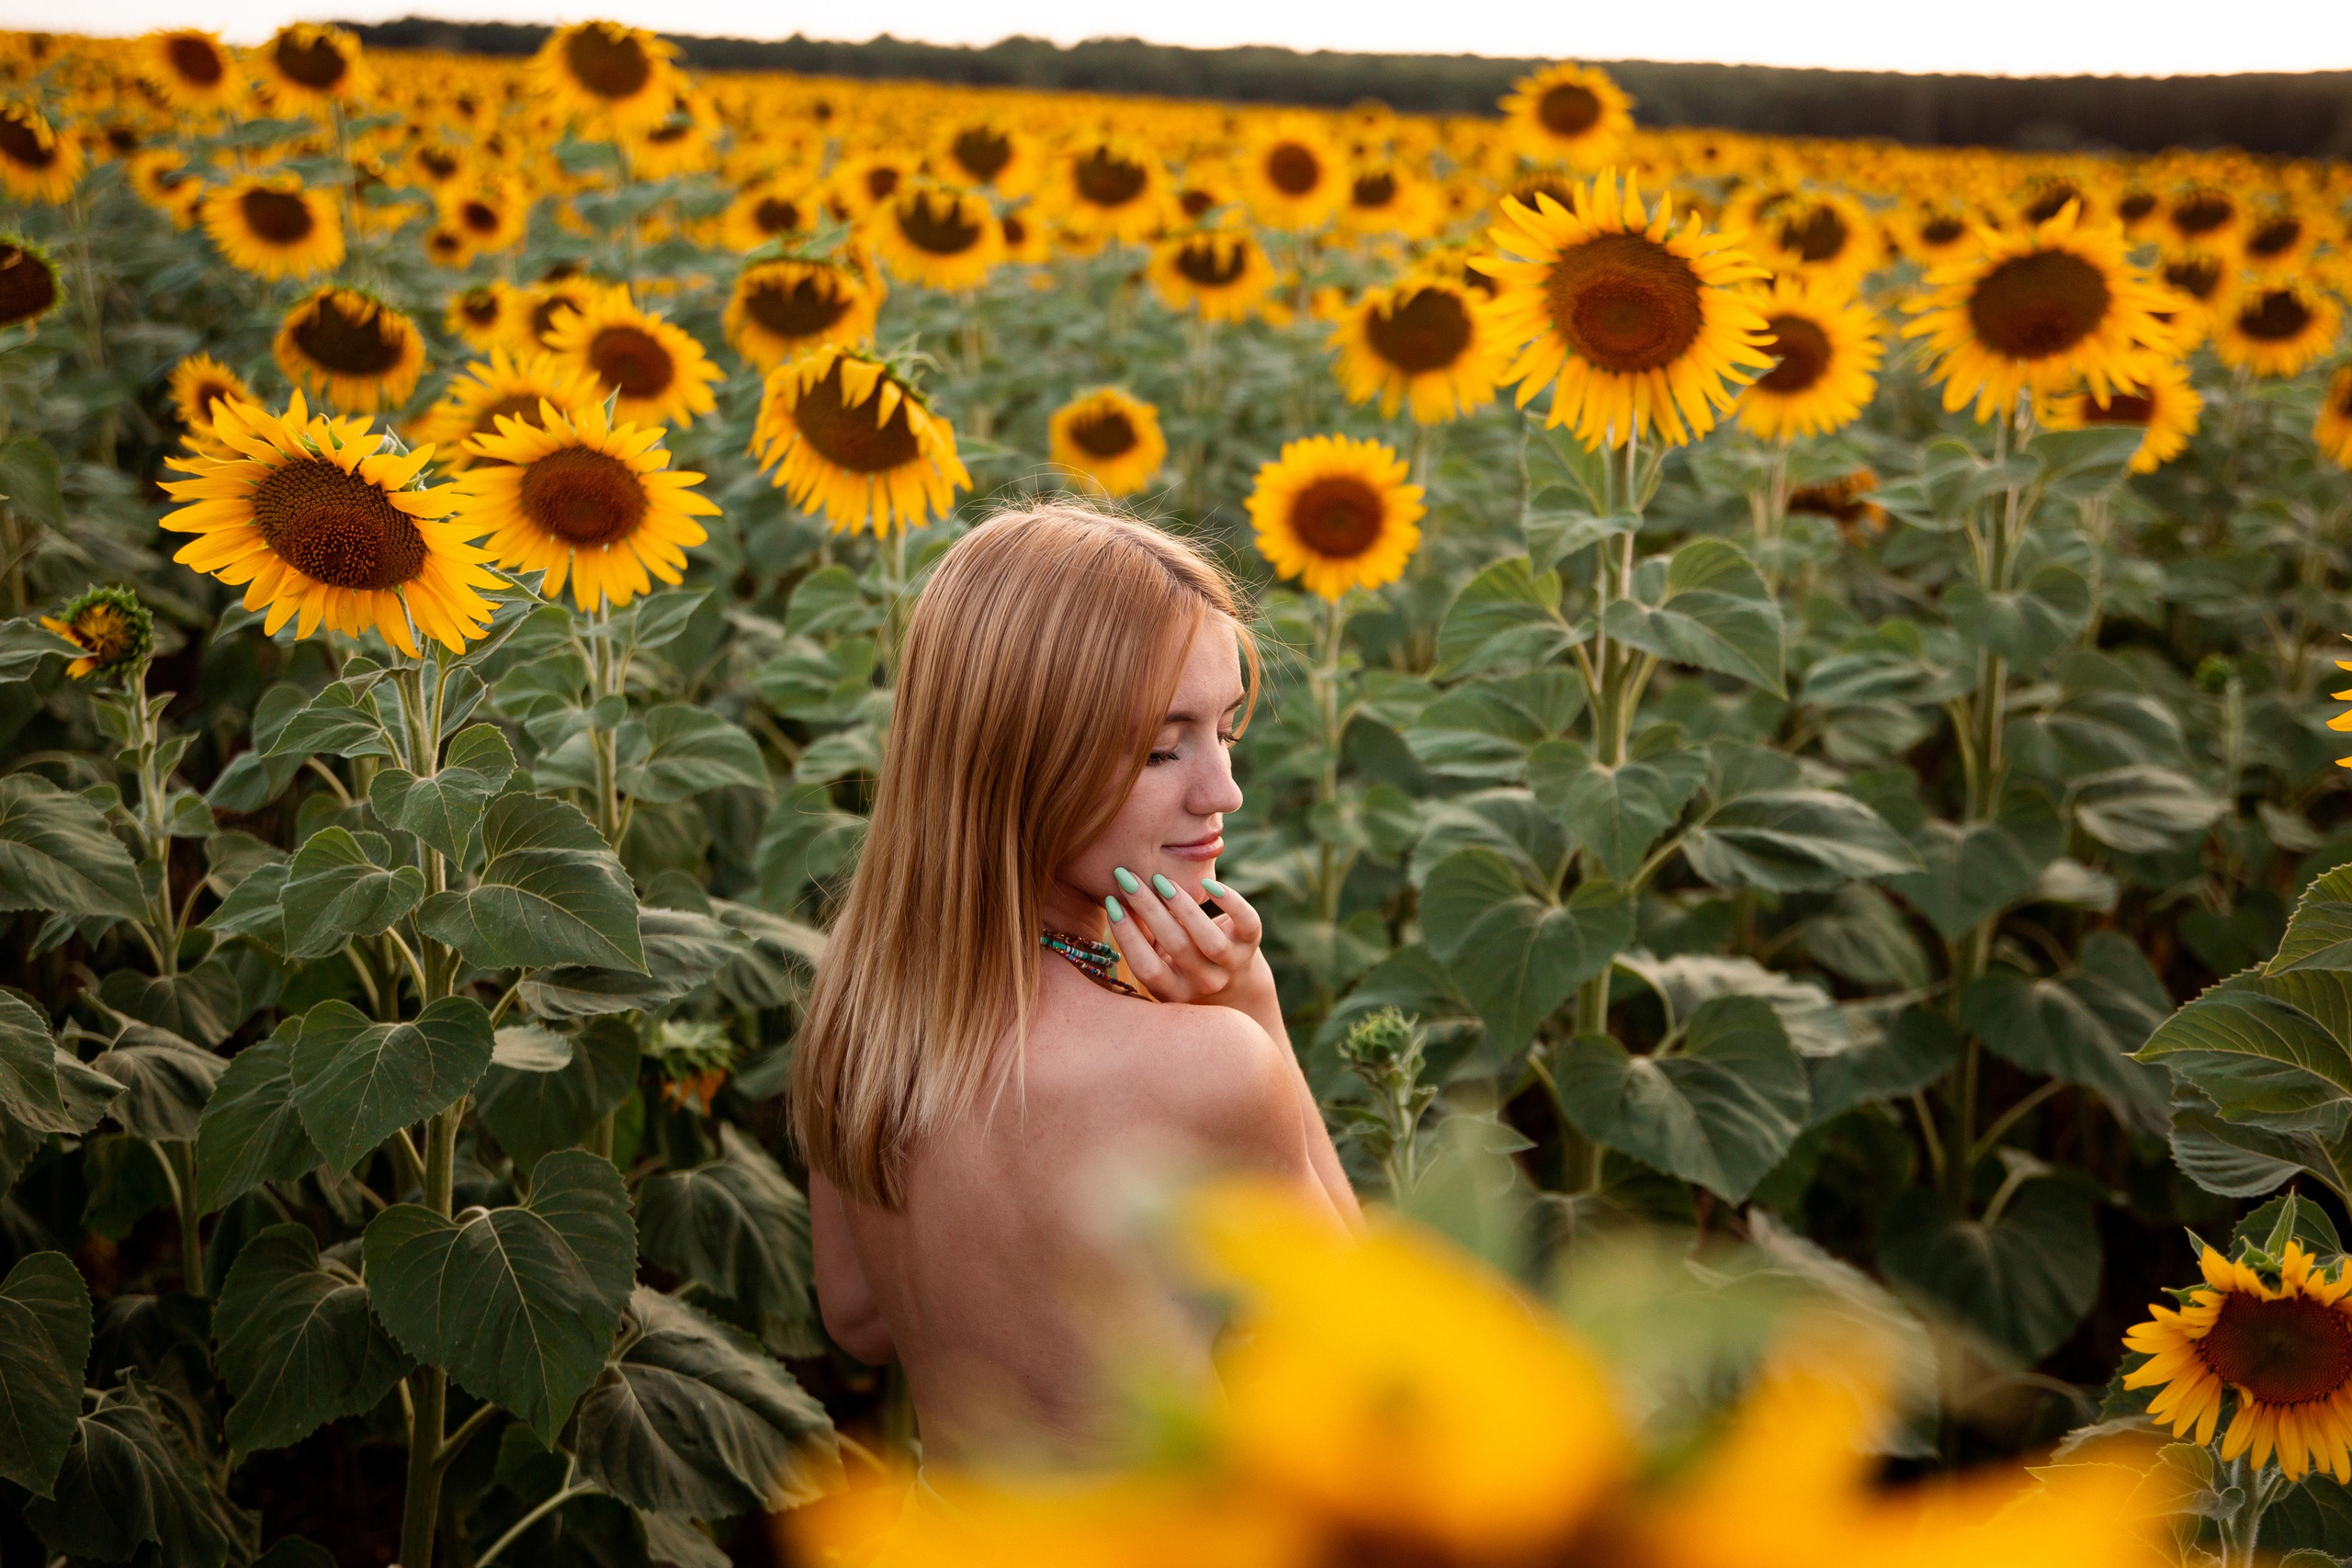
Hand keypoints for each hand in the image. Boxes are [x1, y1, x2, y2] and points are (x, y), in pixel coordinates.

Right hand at [1104, 868, 1270, 1012]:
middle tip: (1127, 877)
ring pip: (1209, 940)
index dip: (1127, 936)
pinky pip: (1248, 922)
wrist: (1238, 987)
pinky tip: (1208, 884)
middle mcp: (1204, 983)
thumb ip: (1141, 940)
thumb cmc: (1184, 966)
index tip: (1112, 902)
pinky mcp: (1252, 944)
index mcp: (1174, 992)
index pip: (1147, 968)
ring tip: (1162, 880)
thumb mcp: (1161, 962)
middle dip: (1148, 908)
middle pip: (1176, 947)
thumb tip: (1117, 901)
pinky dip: (1232, 901)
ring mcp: (1231, 966)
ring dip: (1183, 907)